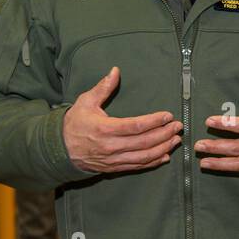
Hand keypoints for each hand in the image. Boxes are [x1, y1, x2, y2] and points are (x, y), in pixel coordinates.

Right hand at [62, 67, 183, 172]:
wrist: (59, 149)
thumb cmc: (74, 123)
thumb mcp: (85, 102)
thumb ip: (103, 87)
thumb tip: (115, 70)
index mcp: (104, 129)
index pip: (135, 126)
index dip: (154, 121)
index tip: (168, 116)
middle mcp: (110, 146)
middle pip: (144, 142)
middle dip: (164, 134)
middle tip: (178, 127)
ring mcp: (113, 159)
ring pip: (143, 157)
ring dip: (163, 148)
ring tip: (176, 140)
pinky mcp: (114, 168)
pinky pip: (137, 166)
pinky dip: (153, 162)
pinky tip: (165, 156)